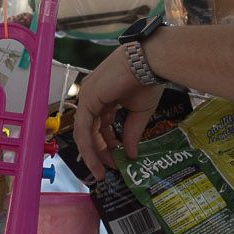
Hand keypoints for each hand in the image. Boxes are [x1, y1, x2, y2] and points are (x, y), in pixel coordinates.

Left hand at [72, 46, 162, 175]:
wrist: (150, 62)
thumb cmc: (147, 80)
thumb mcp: (139, 112)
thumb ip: (131, 133)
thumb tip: (131, 155)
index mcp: (104, 96)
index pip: (100, 124)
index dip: (108, 143)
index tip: (117, 159)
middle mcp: (92, 96)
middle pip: (90, 130)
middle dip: (99, 151)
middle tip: (108, 169)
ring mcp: (87, 96)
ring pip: (84, 132)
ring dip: (92, 153)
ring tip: (101, 171)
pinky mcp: (86, 100)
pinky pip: (83, 129)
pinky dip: (89, 147)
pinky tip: (97, 160)